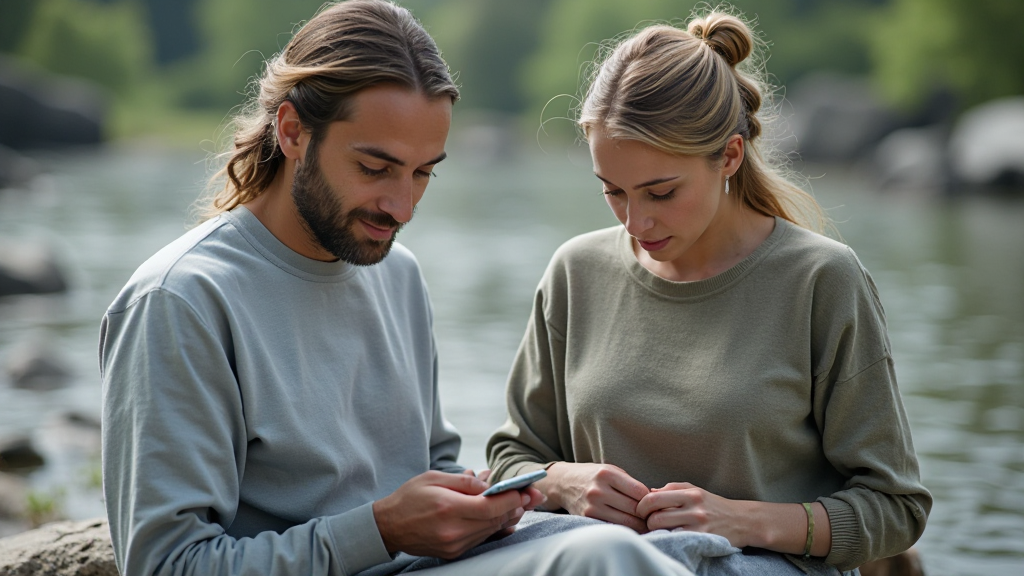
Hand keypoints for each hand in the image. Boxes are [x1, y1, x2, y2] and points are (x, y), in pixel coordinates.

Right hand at [373, 470, 534, 558]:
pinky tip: (506, 518)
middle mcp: (453, 531)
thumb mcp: (434, 478)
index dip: (512, 498)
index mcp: (448, 508)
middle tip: (534, 495)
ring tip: (522, 503)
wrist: (388, 526)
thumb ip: (464, 481)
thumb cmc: (410, 497)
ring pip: (490, 530)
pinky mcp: (453, 552)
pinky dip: (495, 527)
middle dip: (517, 506)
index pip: (490, 506)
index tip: (526, 489)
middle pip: (495, 520)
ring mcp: (454, 545)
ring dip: (508, 516)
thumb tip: (489, 483)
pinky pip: (481, 539)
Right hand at [538, 462, 649, 532]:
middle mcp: (598, 490)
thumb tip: (654, 500)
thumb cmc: (594, 476)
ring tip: (643, 523)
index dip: (649, 499)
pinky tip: (628, 526)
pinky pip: (613, 526)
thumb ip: (630, 483)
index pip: (640, 491)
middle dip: (646, 514)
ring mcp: (592, 506)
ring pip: (626, 521)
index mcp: (607, 474)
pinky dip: (624, 528)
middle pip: (634, 508)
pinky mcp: (587, 518)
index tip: (651, 502)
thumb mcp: (611, 470)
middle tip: (652, 517)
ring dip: (638, 525)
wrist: (564, 482)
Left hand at [636, 482, 751, 546]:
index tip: (641, 511)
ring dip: (656, 531)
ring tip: (659, 530)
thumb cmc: (714, 505)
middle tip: (649, 523)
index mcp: (690, 493)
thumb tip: (648, 492)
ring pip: (663, 529)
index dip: (641, 506)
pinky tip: (670, 537)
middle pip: (655, 516)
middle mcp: (694, 507)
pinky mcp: (702, 539)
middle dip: (647, 521)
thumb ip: (672, 489)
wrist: (742, 521)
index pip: (654, 497)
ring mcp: (698, 525)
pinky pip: (675, 540)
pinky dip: (668, 539)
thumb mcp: (695, 490)